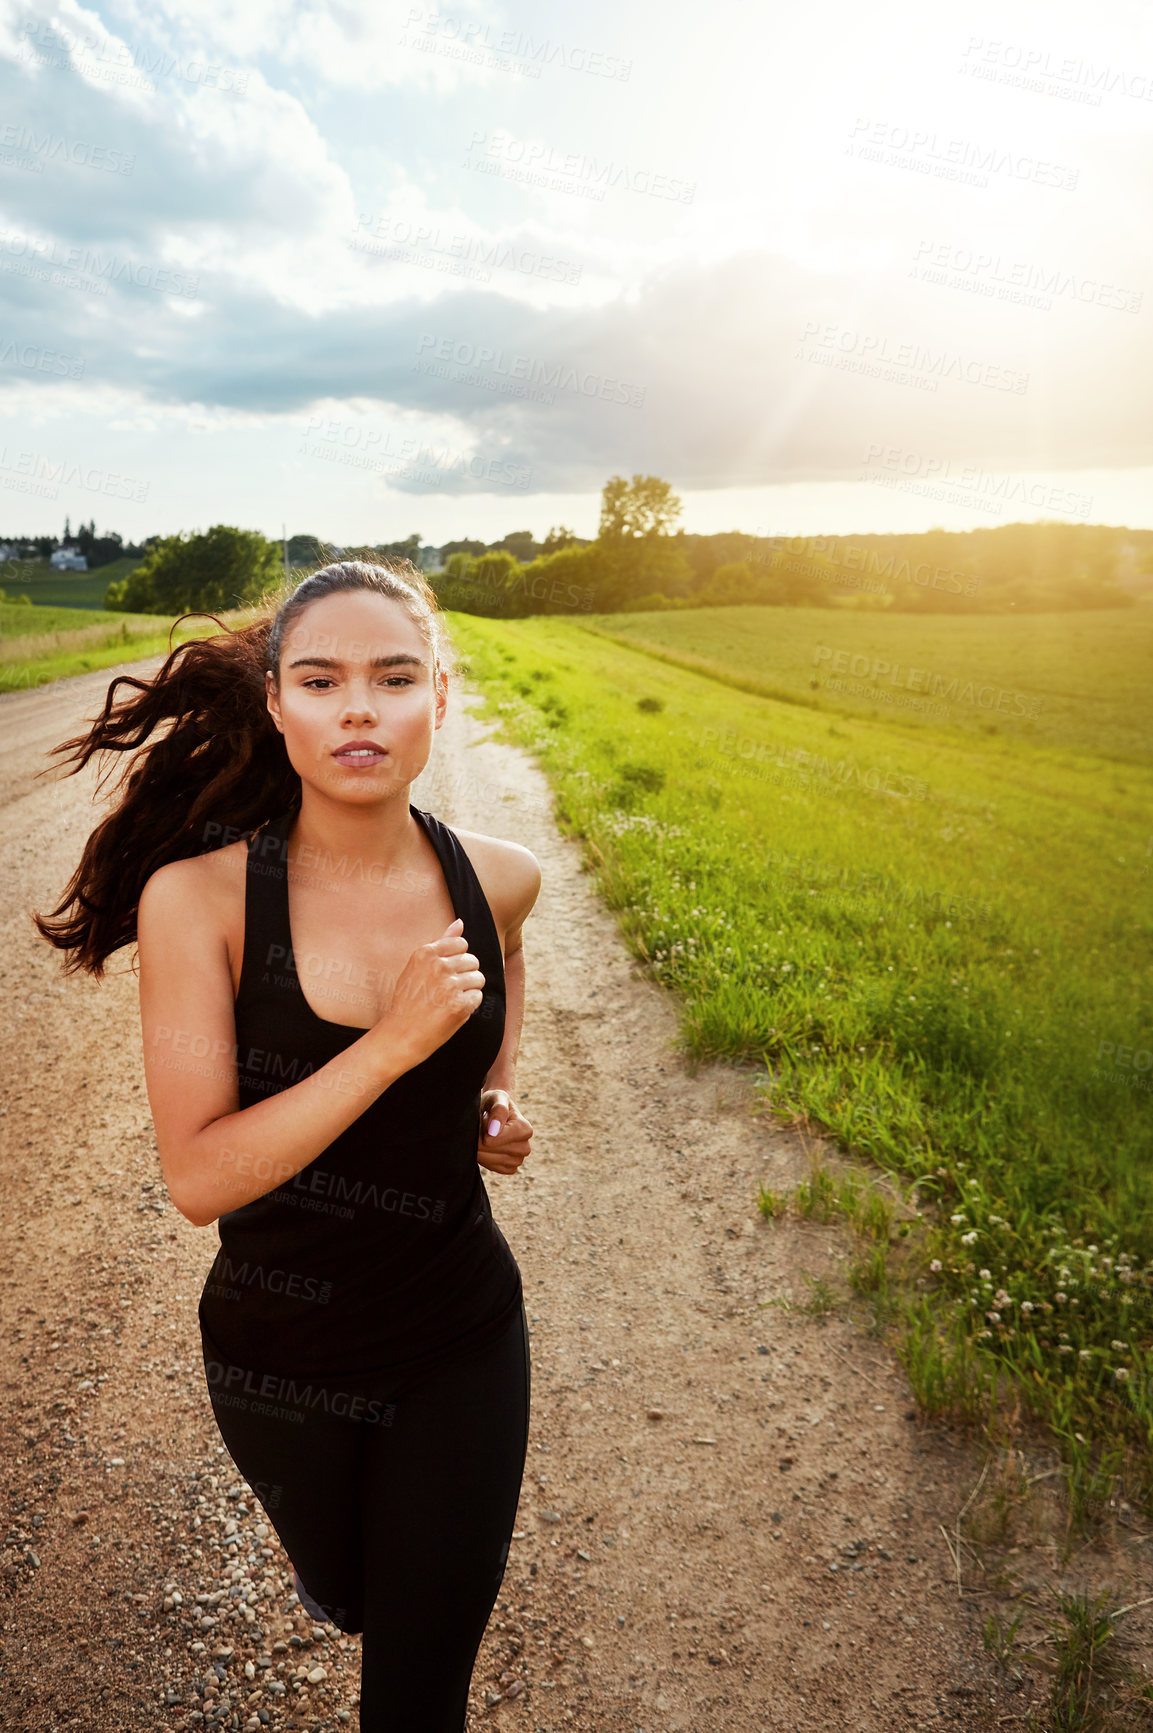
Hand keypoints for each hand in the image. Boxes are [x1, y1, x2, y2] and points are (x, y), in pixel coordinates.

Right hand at [371, 919, 483, 1071]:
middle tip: (447, 991)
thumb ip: (441, 943)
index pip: (461, 944)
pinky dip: (469, 1006)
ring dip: (469, 990)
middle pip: (472, 961)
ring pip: (479, 978)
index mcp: (425, 953)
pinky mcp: (459, 1005)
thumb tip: (461, 921)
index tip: (446, 973)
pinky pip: (478, 997)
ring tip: (449, 1000)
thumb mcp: (417, 967)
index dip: (458, 960)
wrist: (399, 1035)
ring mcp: (449, 985)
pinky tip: (452, 1011)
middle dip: (465, 975)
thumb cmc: (408, 1001)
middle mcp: (438, 966)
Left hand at [477, 1088, 532, 1175]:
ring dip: (481, 1150)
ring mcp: (518, 1160)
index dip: (481, 1131)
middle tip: (480, 1127)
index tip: (482, 1120)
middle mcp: (525, 1147)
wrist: (495, 1111)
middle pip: (491, 1151)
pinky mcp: (510, 1168)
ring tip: (483, 1136)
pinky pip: (494, 1168)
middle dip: (480, 1140)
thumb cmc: (495, 1102)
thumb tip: (494, 1131)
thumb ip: (498, 1110)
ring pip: (491, 1161)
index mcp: (525, 1130)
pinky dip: (485, 1159)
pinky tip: (486, 1147)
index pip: (494, 1139)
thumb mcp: (497, 1098)